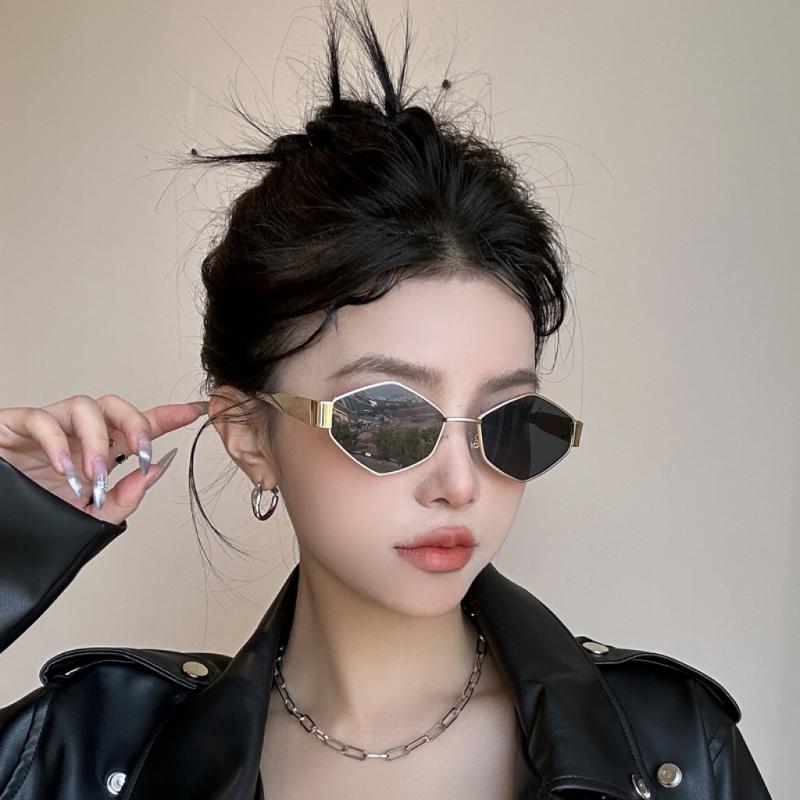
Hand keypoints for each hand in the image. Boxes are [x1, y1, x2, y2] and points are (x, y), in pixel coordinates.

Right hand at [0, 394, 208, 524]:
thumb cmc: (36, 513)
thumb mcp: (89, 515)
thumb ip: (124, 498)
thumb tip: (154, 472)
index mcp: (98, 450)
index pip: (136, 426)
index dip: (167, 417)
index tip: (194, 412)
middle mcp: (77, 433)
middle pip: (115, 406)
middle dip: (135, 423)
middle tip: (143, 450)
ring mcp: (48, 426)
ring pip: (84, 406)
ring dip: (96, 441)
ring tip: (95, 475)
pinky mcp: (16, 425)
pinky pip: (41, 419)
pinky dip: (57, 443)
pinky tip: (64, 468)